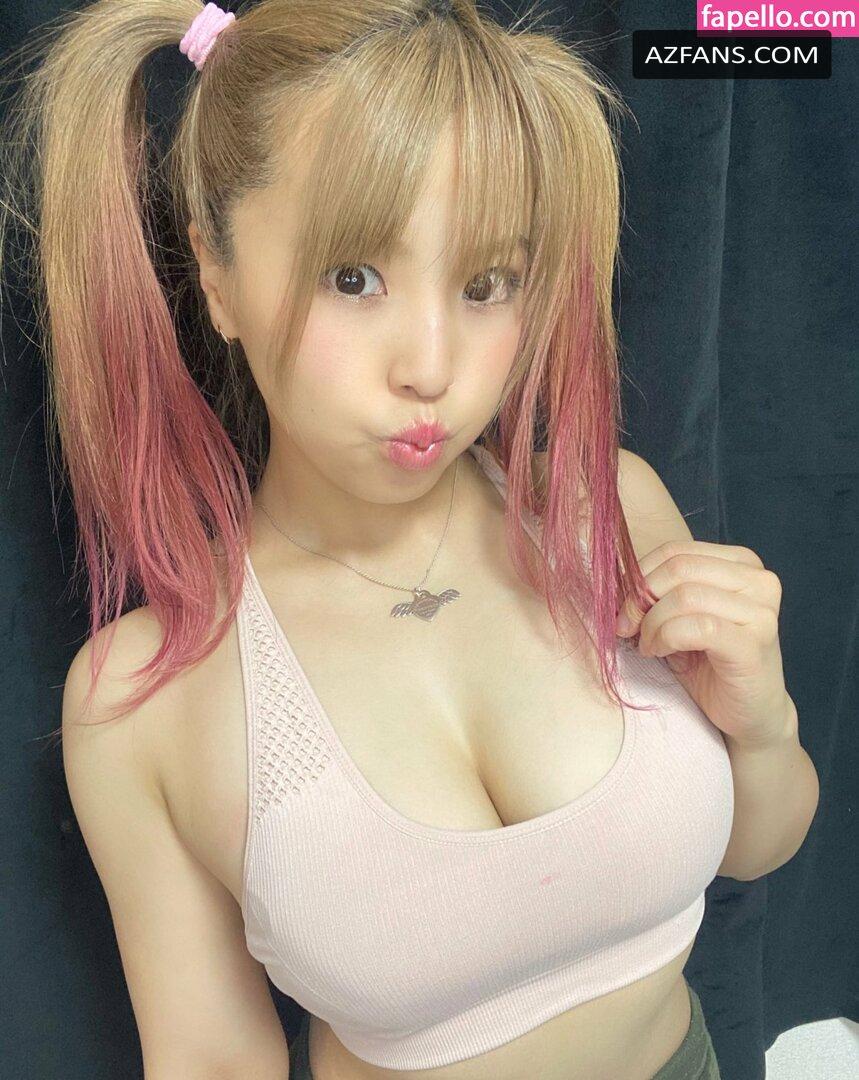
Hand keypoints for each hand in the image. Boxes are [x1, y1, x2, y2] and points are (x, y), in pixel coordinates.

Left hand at [616, 541, 795, 749]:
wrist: (748, 711)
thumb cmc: (709, 661)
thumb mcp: (680, 615)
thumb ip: (659, 590)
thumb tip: (615, 579)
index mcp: (742, 564)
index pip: (677, 551)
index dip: (639, 574)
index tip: (621, 604)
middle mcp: (759, 581)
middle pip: (680, 568)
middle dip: (641, 597)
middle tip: (626, 626)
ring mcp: (761, 613)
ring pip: (686, 596)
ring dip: (652, 623)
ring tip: (647, 644)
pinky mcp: (754, 645)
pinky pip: (699, 627)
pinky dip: (667, 638)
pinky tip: (660, 652)